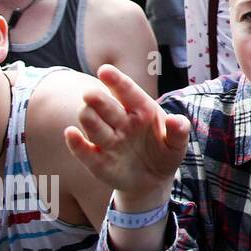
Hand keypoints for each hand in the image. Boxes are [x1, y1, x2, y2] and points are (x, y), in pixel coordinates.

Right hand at [63, 64, 189, 206]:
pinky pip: (84, 151)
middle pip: (107, 107)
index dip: (117, 81)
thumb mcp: (177, 144)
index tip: (105, 70)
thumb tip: (177, 120)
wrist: (153, 180)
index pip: (128, 92)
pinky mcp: (97, 161)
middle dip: (99, 99)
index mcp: (141, 111)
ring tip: (86, 111)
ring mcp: (108, 140)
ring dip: (89, 118)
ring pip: (93, 125)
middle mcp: (121, 122)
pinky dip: (76, 143)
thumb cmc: (165, 152)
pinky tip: (71, 133)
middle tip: (91, 94)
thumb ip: (179, 131)